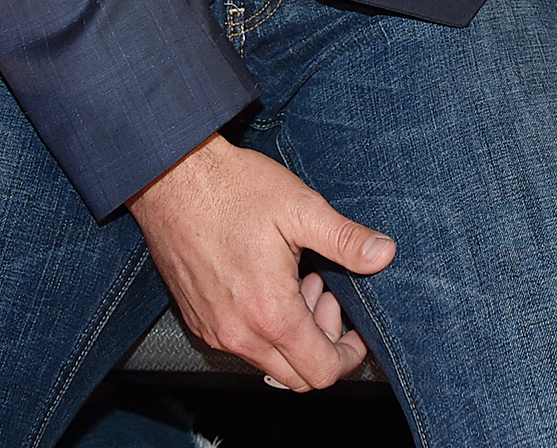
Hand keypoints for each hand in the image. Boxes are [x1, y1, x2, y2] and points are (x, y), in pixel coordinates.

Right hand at [127, 133, 395, 391]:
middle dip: (322, 343)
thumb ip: (345, 239)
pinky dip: (265, 326)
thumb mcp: (301, 208)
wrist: (172, 179)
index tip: (357, 328)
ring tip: (299, 277)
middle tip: (326, 291)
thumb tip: (385, 255)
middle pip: (296, 377)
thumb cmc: (234, 189)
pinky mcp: (198, 319)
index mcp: (269, 312)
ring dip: (294, 332)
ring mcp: (214, 330)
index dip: (348, 355)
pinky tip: (269, 280)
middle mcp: (238, 334)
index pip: (320, 371)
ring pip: (268, 362)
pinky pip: (241, 345)